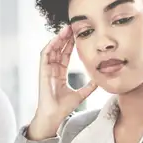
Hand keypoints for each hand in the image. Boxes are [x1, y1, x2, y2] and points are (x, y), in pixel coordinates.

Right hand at [28, 26, 96, 140]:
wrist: (54, 115)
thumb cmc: (63, 107)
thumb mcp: (81, 95)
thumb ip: (89, 87)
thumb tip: (100, 80)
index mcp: (60, 74)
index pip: (65, 55)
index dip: (70, 45)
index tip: (77, 35)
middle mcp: (52, 70)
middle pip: (58, 50)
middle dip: (65, 38)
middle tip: (72, 27)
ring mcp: (46, 70)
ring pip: (51, 50)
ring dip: (57, 39)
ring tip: (65, 30)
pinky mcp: (42, 72)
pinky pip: (44, 56)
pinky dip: (49, 47)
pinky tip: (56, 39)